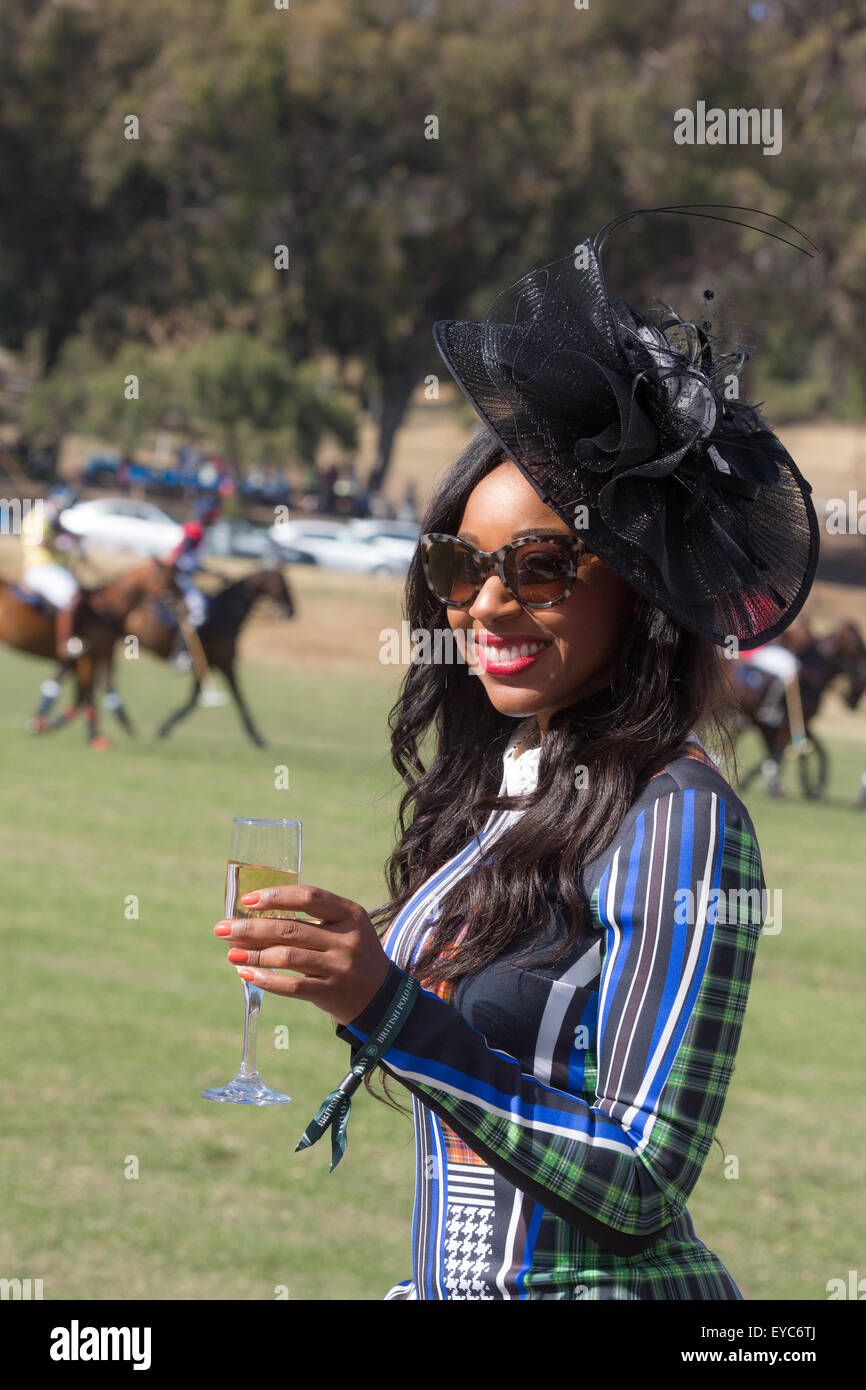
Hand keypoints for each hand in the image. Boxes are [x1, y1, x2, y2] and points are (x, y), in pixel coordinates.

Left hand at [213, 883, 391, 1027]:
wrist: (383, 998)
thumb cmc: (352, 955)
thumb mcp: (344, 929)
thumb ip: (310, 920)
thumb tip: (254, 917)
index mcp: (350, 914)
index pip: (308, 897)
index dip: (275, 896)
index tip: (246, 901)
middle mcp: (347, 939)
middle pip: (290, 928)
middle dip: (250, 928)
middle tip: (222, 928)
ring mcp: (340, 967)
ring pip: (287, 956)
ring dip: (253, 954)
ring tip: (231, 953)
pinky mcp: (331, 993)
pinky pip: (292, 985)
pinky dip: (265, 978)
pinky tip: (246, 973)